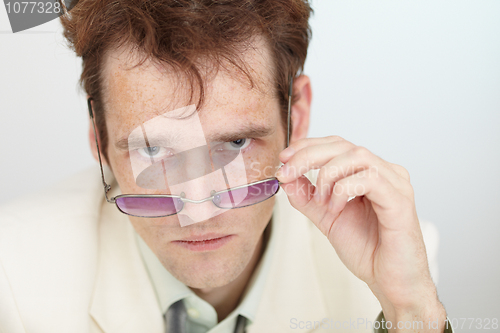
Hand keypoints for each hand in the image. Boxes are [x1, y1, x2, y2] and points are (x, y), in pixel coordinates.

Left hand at [276, 136, 446, 331]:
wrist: (390, 282)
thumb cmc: (367, 250)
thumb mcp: (326, 217)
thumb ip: (307, 196)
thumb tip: (286, 176)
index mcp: (368, 172)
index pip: (337, 145)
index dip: (308, 147)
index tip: (284, 158)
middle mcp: (385, 172)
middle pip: (344, 145)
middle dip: (308, 156)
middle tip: (287, 172)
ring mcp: (395, 183)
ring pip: (356, 156)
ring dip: (327, 174)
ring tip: (319, 200)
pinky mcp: (400, 199)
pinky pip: (369, 179)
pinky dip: (343, 190)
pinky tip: (335, 209)